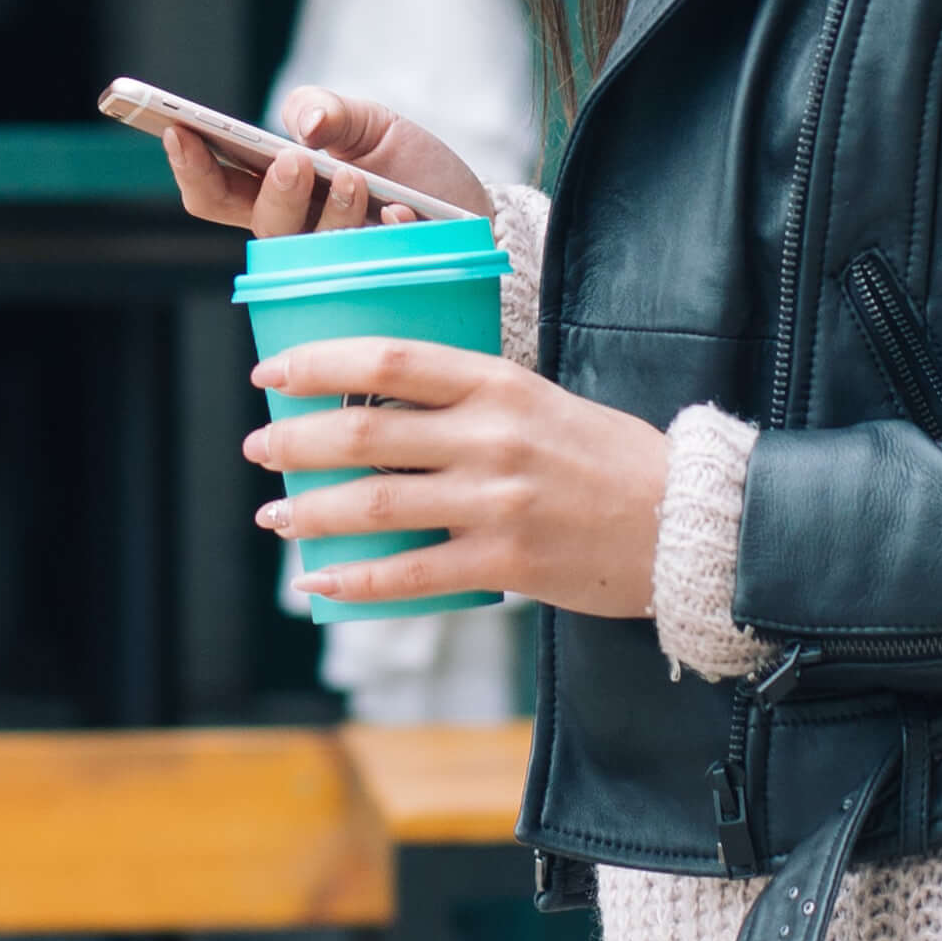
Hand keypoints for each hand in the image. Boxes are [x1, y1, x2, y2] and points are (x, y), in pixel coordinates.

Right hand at [164, 85, 493, 238]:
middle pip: (260, 224)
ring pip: (312, 249)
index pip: (215, 189)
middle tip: (293, 161)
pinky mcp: (377, 282)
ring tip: (354, 177)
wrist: (470, 207)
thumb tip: (306, 122)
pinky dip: (388, 231)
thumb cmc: (409, 166)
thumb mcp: (372, 123)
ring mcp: (334, 264)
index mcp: (277, 192)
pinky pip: (372, 265)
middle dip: (273, 192)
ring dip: (331, 210)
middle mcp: (297, 234)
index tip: (178, 129)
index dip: (189, 164)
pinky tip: (404, 213)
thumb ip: (331, 109)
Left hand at [248, 336, 668, 617]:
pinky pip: (410, 573)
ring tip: (276, 514)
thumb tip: (380, 411)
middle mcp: (493, 437)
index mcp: (500, 384)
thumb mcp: (539, 402)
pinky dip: (355, 579)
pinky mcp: (505, 562)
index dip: (321, 363)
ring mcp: (497, 501)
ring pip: (375, 504)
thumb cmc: (606, 457)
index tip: (273, 371)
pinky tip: (319, 579)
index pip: (391, 361)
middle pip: (366, 433)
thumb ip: (470, 403)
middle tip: (259, 445)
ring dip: (310, 510)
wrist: (682, 521)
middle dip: (296, 440)